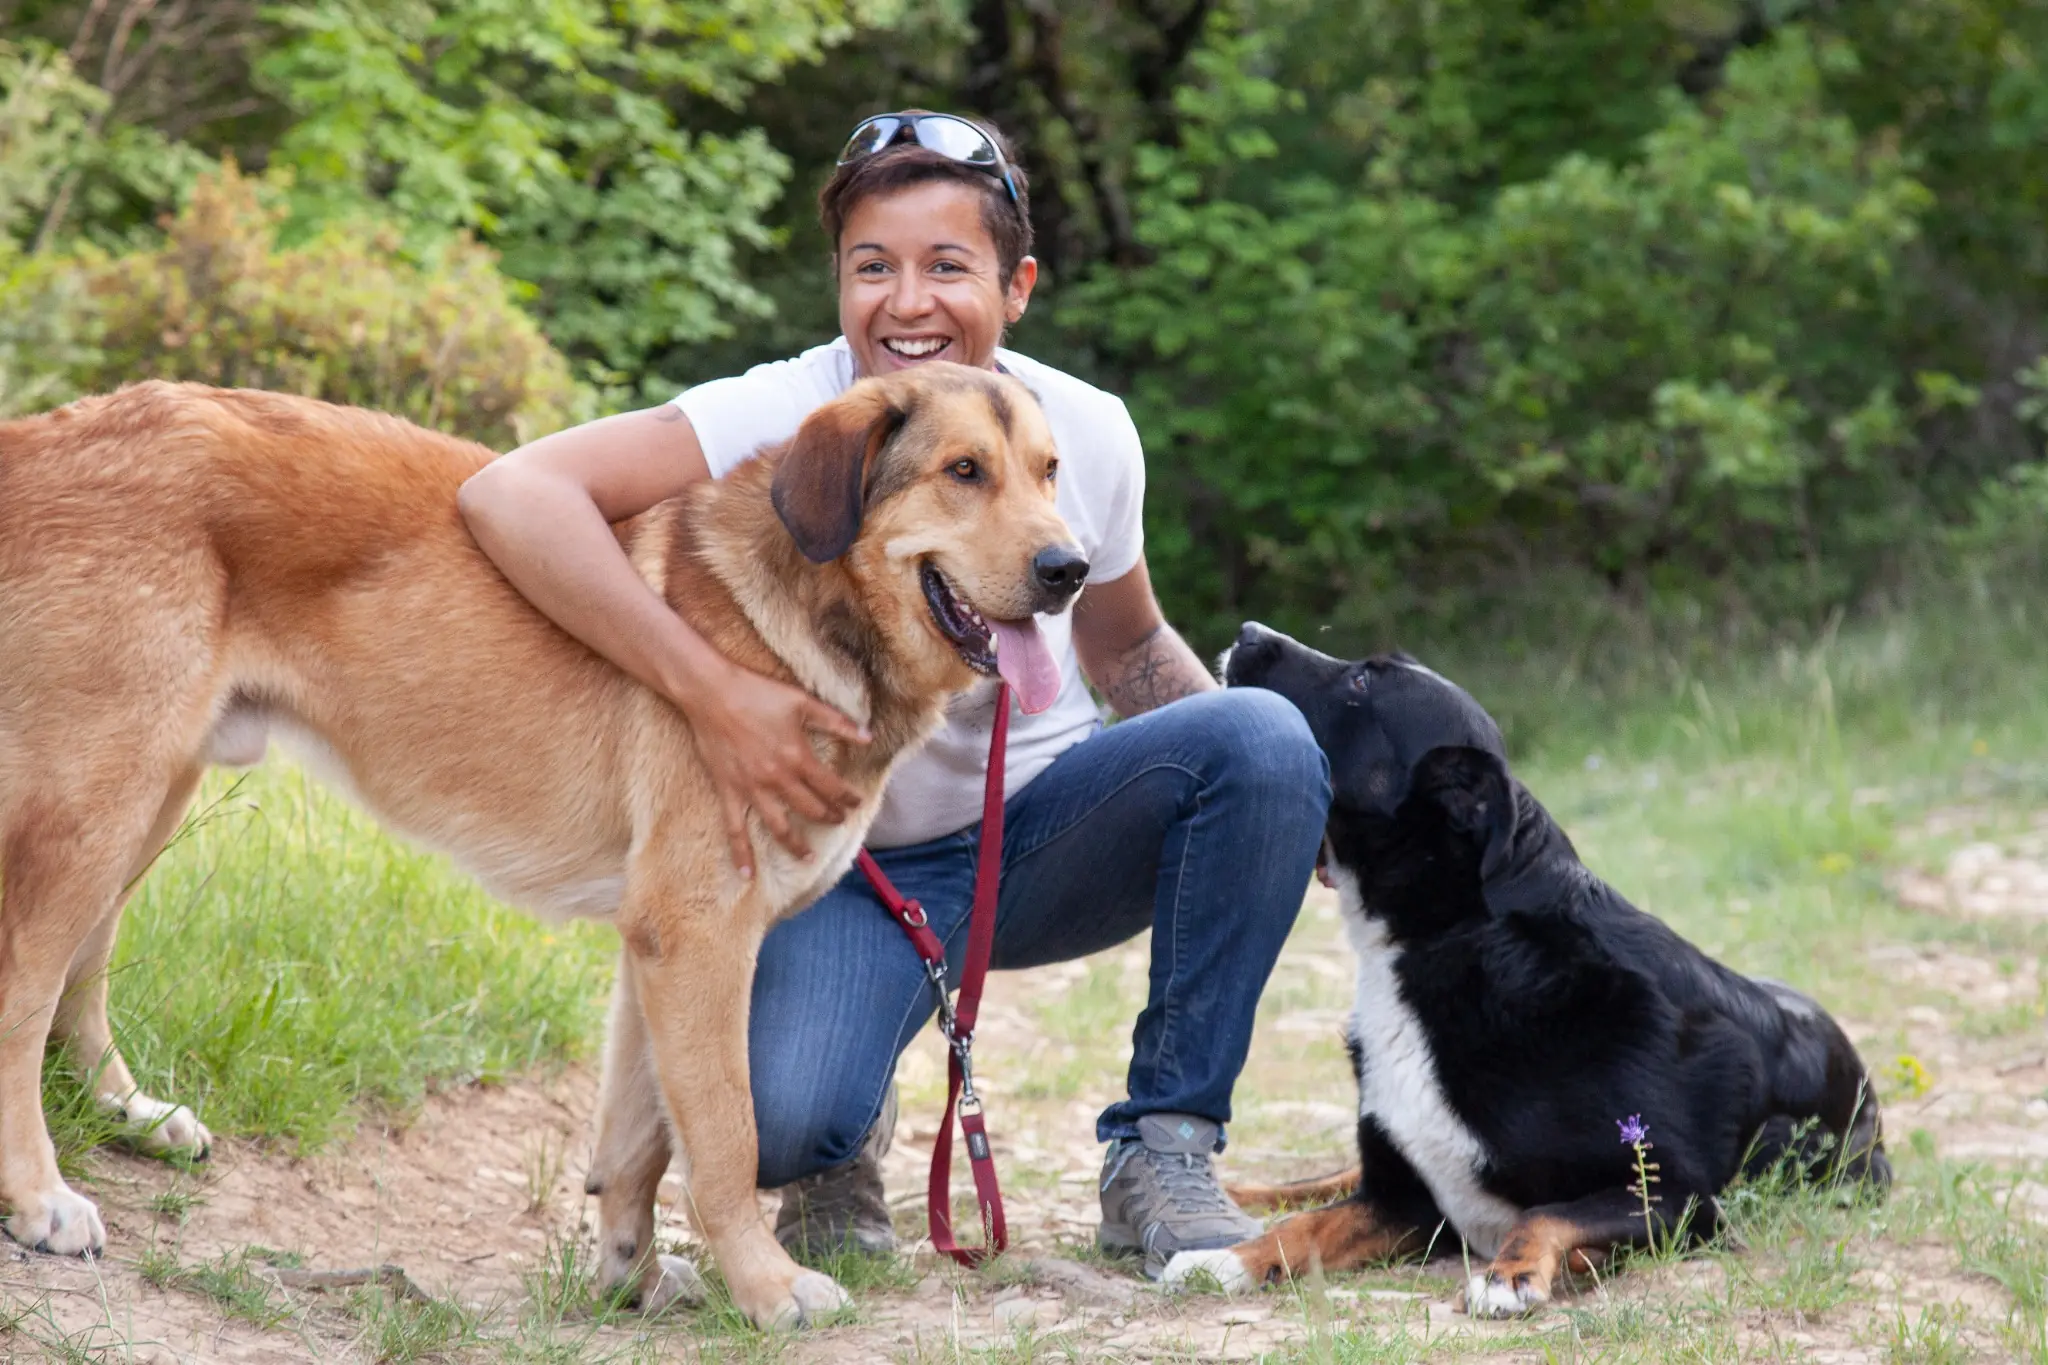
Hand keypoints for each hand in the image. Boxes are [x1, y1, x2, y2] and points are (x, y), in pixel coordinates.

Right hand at [679, 658, 869, 877]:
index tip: (856, 802)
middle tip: (838, 821)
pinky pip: (734, 829)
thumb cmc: (757, 692)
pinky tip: (747, 875)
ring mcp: (751, 790)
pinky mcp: (728, 792)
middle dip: (828, 817)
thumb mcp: (803, 702)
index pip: (831, 787)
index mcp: (798, 758)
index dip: (847, 797)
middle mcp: (777, 780)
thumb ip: (837, 722)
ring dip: (796, 845)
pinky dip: (741, 854)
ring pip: (779, 827)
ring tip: (809, 858)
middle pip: (810, 809)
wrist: (712, 692)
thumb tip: (868, 736)